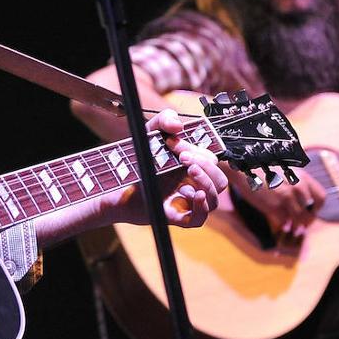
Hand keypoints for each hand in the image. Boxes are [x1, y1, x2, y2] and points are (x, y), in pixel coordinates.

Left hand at [104, 109, 229, 227]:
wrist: (118, 182)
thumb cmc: (139, 159)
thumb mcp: (150, 133)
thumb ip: (164, 120)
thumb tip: (178, 125)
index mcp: (195, 166)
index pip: (211, 160)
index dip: (197, 151)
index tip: (174, 143)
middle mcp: (194, 185)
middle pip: (219, 179)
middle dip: (205, 165)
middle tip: (183, 157)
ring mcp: (187, 202)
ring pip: (214, 199)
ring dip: (205, 182)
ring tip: (188, 171)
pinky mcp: (177, 217)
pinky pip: (199, 219)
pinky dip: (201, 207)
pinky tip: (195, 194)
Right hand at [229, 165, 326, 235]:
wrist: (244, 169)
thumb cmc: (264, 170)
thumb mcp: (287, 171)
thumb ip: (298, 183)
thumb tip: (306, 202)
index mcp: (303, 177)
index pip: (321, 198)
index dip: (316, 208)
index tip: (310, 212)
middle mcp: (298, 187)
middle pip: (311, 212)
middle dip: (307, 220)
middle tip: (301, 225)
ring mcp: (287, 197)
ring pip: (300, 220)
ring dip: (297, 227)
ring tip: (293, 229)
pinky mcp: (275, 206)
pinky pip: (285, 222)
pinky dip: (285, 226)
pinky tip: (282, 226)